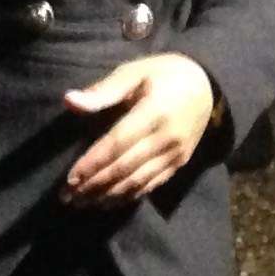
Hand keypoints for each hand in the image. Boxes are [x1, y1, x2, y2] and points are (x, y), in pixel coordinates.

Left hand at [61, 52, 219, 206]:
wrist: (208, 86)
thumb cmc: (164, 74)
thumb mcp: (135, 72)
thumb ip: (104, 90)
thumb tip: (69, 100)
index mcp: (154, 112)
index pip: (117, 143)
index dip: (93, 163)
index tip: (70, 178)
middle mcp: (166, 138)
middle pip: (124, 168)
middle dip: (93, 185)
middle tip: (66, 197)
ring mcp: (175, 154)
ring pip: (136, 182)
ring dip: (106, 196)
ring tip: (80, 203)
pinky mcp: (178, 164)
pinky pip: (150, 185)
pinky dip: (126, 197)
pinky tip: (106, 202)